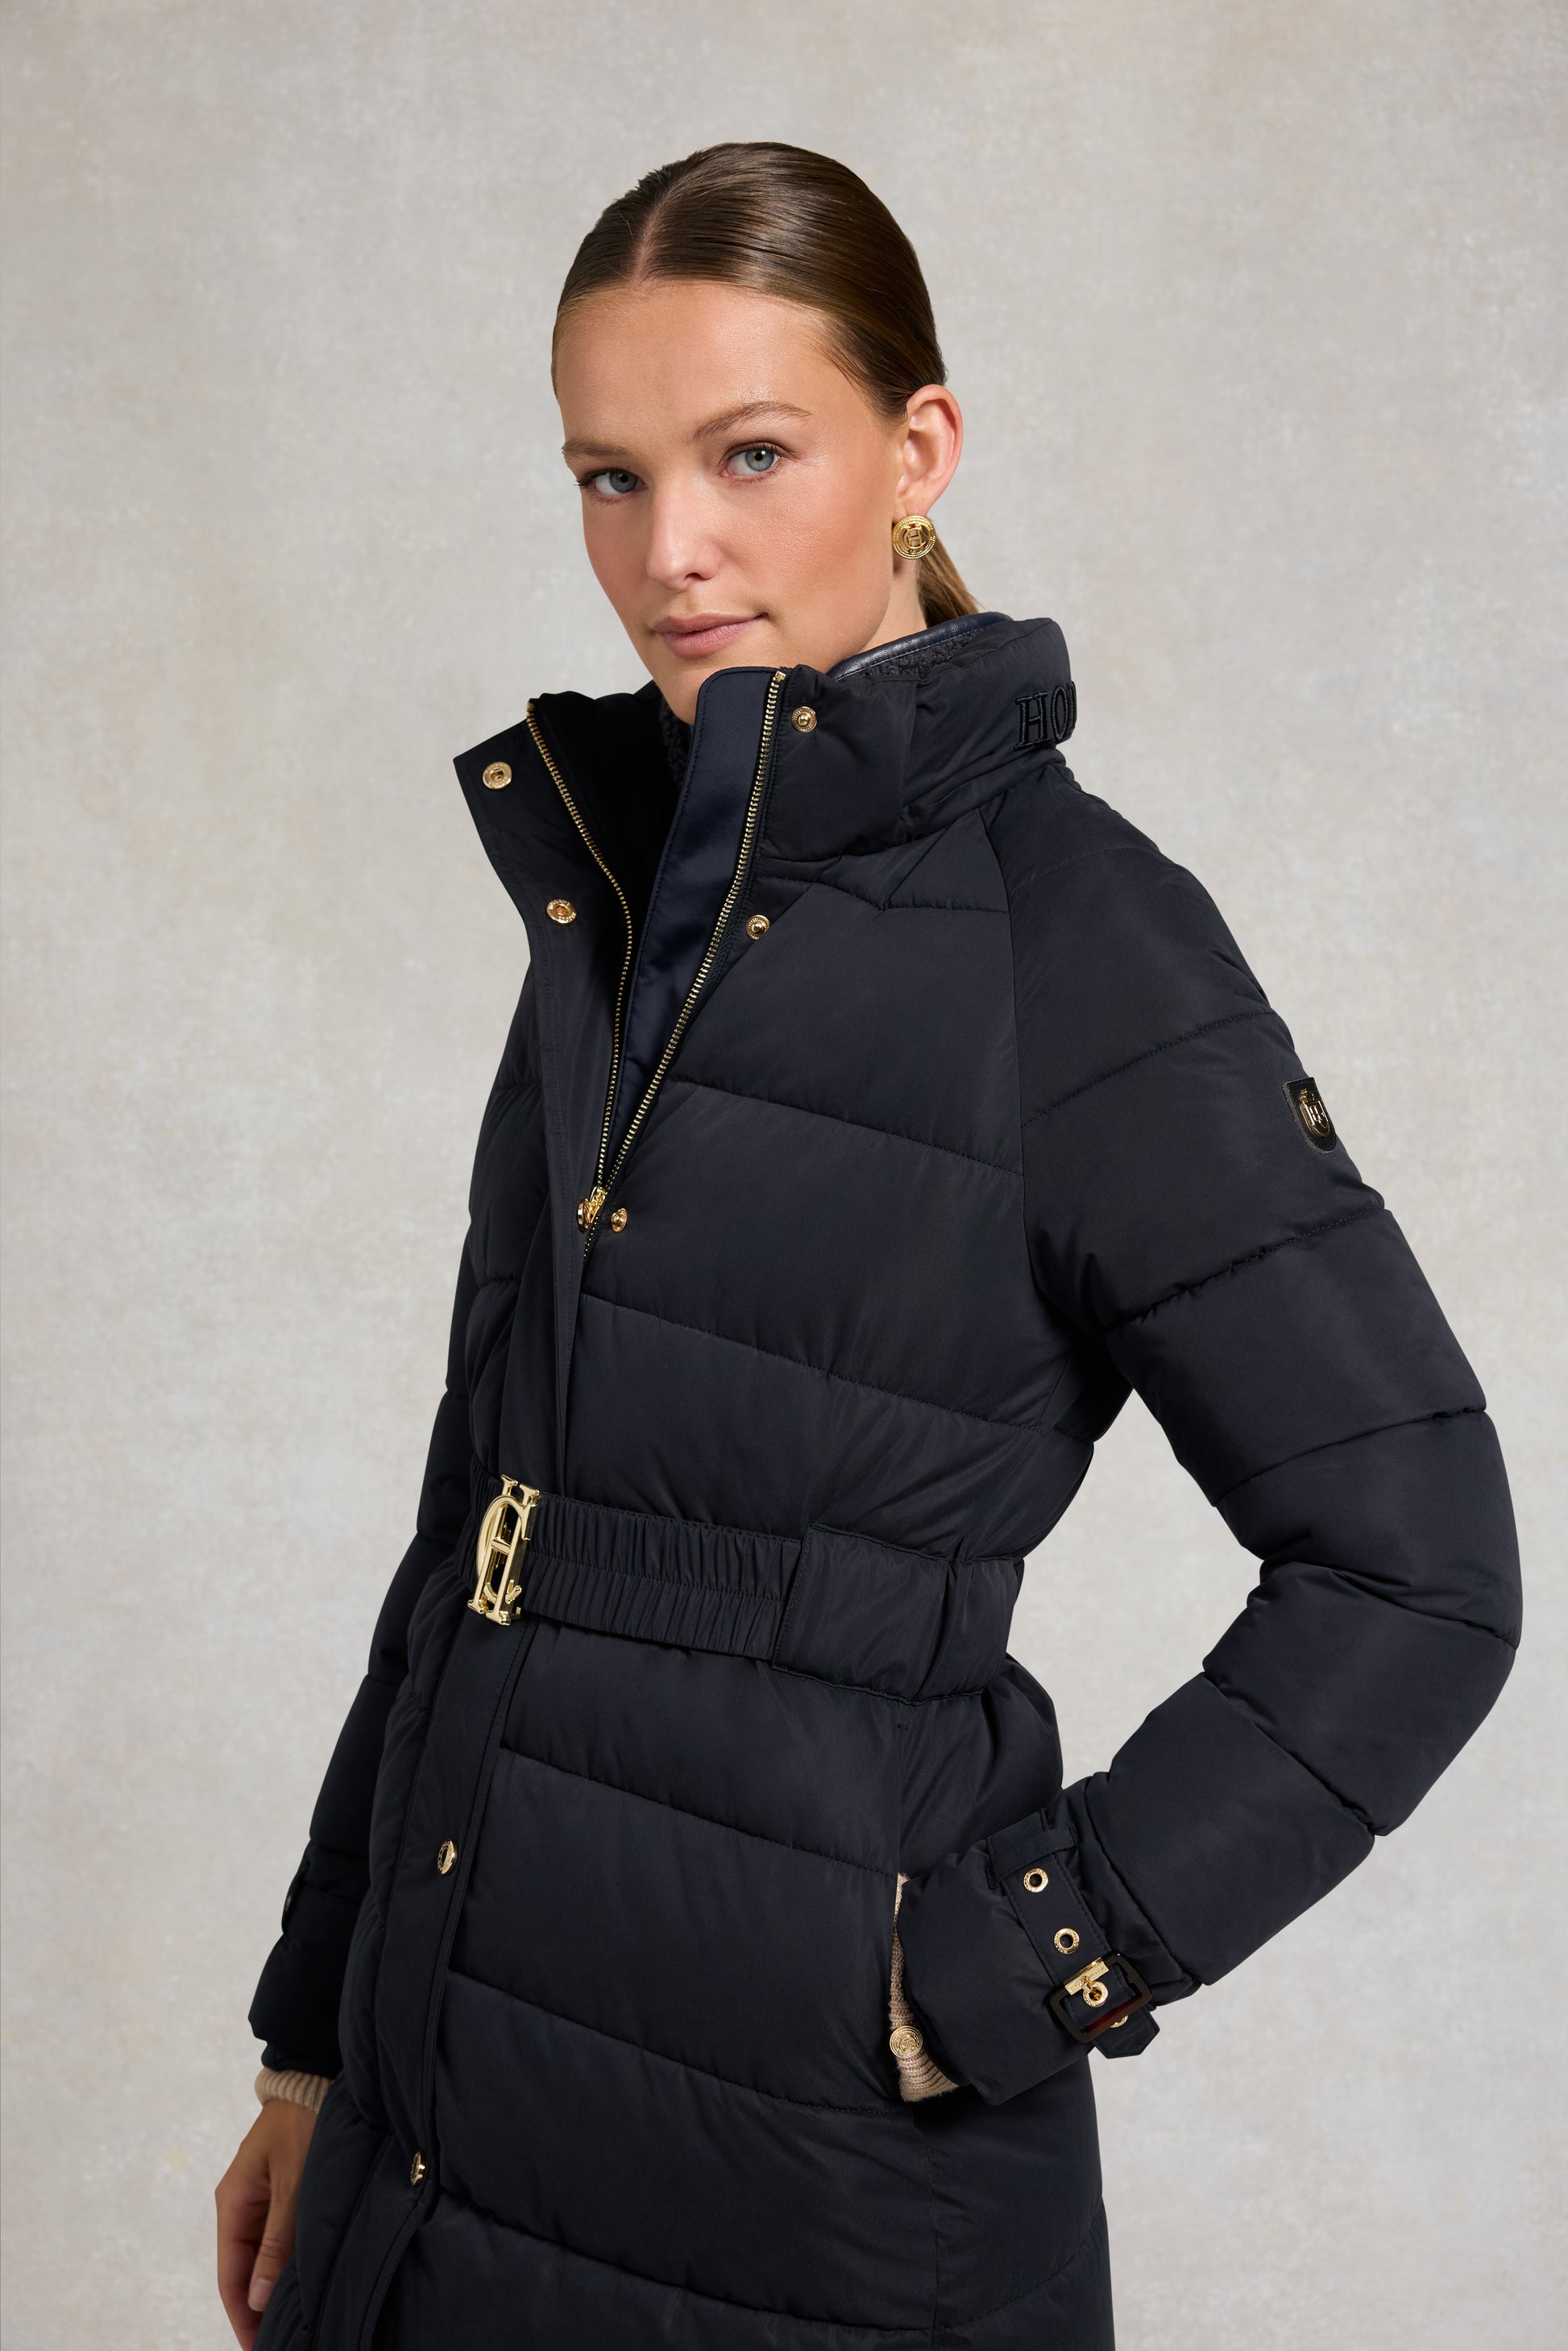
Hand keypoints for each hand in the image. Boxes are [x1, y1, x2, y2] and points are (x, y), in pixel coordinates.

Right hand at [216, 2097, 318, 2344]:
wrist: (313, 2079)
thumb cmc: (301, 2124)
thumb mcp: (291, 2185)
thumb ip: (276, 2240)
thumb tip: (256, 2297)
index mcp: (233, 2204)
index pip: (230, 2276)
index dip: (242, 2315)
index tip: (257, 2346)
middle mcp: (239, 2206)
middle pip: (242, 2271)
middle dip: (256, 2308)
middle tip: (279, 2341)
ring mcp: (258, 2199)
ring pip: (260, 2256)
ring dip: (270, 2287)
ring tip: (290, 2321)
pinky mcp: (278, 2192)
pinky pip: (275, 2238)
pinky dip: (283, 2263)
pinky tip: (298, 2283)